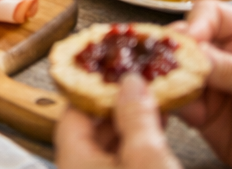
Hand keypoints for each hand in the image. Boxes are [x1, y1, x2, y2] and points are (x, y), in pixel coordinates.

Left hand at [55, 74, 180, 168]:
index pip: (73, 110)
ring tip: (153, 107)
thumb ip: (136, 117)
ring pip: (110, 150)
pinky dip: (137, 151)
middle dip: (118, 107)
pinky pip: (123, 165)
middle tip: (139, 86)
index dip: (95, 87)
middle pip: (91, 130)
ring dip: (131, 129)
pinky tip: (159, 139)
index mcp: (72, 161)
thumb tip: (130, 82)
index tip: (114, 71)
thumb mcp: (147, 158)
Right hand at [176, 0, 231, 167]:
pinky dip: (177, 101)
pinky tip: (190, 112)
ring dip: (174, 77)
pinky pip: (176, 94)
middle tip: (171, 61)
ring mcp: (209, 77)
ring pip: (176, 66)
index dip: (196, 23)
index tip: (187, 39)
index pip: (212, 14)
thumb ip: (230, 67)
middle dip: (178, 50)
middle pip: (188, 38)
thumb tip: (194, 51)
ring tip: (177, 88)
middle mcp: (224, 51)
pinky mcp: (198, 103)